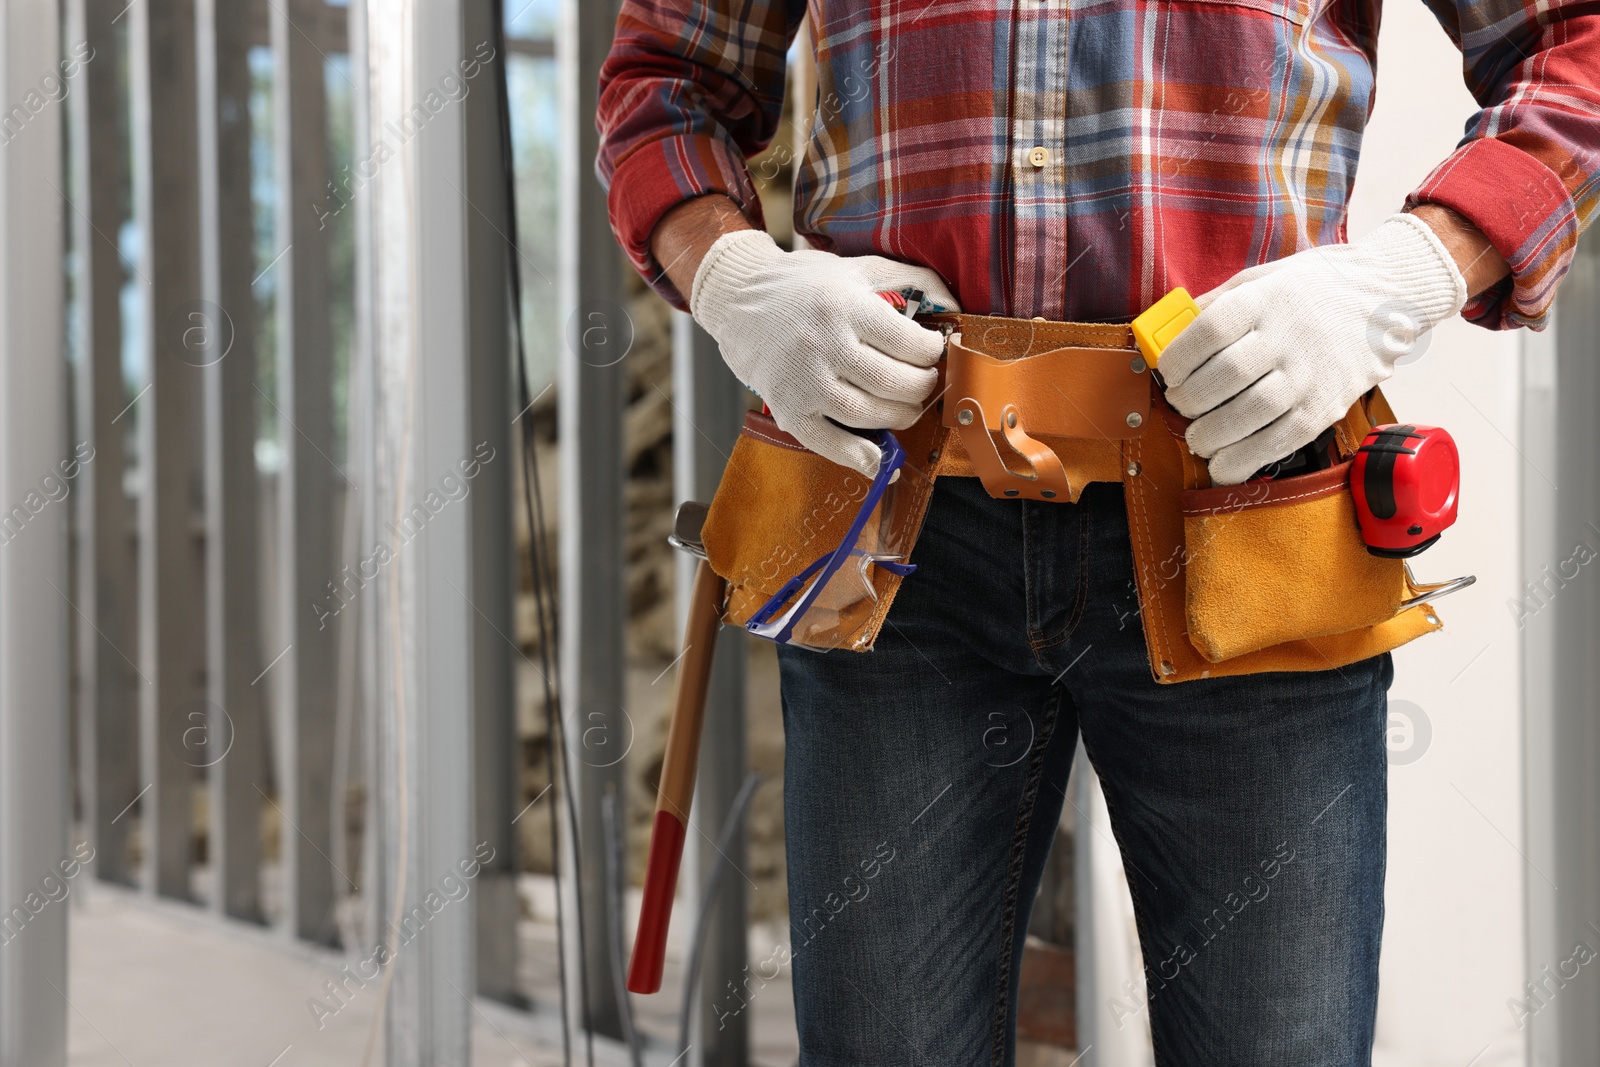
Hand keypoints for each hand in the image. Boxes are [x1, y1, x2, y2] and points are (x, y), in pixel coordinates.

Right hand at [689, 229, 958, 473]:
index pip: (906, 342)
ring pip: (867, 414)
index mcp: (843, 305)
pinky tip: (879, 459)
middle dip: (922, 387)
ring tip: (907, 407)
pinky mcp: (787, 409)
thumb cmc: (804, 285)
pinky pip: (828, 442)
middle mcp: (823, 345)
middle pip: (891, 382)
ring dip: (900, 417)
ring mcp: (803, 381)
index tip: (934, 352)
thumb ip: (911, 280)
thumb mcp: (857, 268)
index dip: (931, 352)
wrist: (738, 301)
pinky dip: (858, 457)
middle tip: (925, 382)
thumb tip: (956, 306)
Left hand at [1159, 213, 1466, 484]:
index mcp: (1264, 300)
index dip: (1178, 360)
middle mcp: (1288, 337)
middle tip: (1182, 406)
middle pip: (1225, 377)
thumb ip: (1214, 305)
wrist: (1384, 297)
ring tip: (1199, 437)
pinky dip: (1245, 460)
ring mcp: (1309, 374)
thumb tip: (1168, 336)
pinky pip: (1281, 441)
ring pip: (1250, 414)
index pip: (1209, 332)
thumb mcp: (1260, 280)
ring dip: (1211, 435)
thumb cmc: (1311, 289)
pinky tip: (1224, 465)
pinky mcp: (1326, 407)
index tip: (1169, 373)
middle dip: (1189, 401)